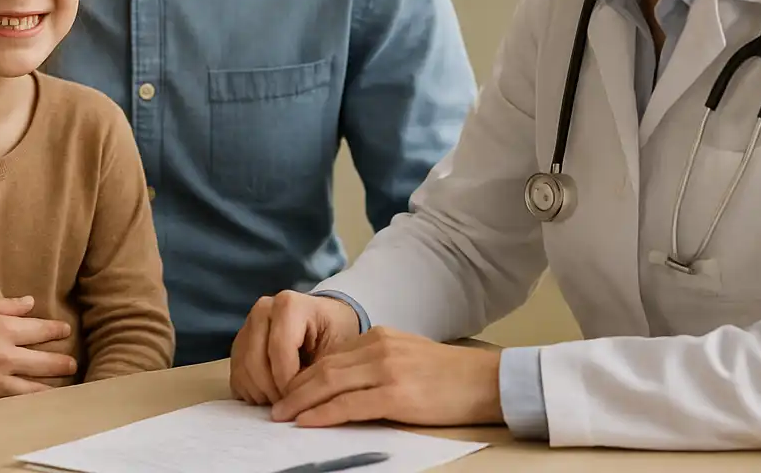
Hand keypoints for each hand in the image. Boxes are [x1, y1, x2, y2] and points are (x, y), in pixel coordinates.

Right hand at [0, 295, 76, 408]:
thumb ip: (2, 305)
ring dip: (51, 387)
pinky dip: (27, 404)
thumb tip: (29, 303)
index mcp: (1, 329)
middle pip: (44, 362)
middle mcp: (3, 357)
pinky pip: (12, 405)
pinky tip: (36, 405)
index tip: (66, 332)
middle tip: (72, 364)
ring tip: (62, 387)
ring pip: (33, 389)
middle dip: (62, 363)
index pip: (40, 330)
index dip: (56, 331)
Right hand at [230, 291, 361, 405]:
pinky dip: (252, 393)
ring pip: (243, 370)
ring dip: (262, 394)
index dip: (288, 381)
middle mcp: (262, 310)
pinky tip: (273, 395)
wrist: (325, 322)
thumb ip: (321, 373)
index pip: (279, 349)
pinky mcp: (239, 343)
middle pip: (255, 361)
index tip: (302, 400)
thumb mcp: (339, 349)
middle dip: (273, 391)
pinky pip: (237, 375)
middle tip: (292, 406)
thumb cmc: (335, 334)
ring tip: (285, 401)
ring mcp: (247, 325)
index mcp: (289, 305)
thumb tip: (301, 403)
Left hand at [270, 327, 501, 427]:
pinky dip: (323, 414)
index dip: (304, 376)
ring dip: (300, 402)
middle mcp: (379, 348)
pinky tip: (307, 422)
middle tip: (274, 408)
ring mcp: (387, 369)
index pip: (331, 357)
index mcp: (379, 337)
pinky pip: (349, 405)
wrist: (486, 381)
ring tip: (281, 417)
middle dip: (294, 389)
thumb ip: (375, 364)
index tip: (287, 392)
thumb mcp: (406, 358)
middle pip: (324, 369)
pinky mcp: (396, 394)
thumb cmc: (449, 377)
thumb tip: (343, 386)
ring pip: (330, 385)